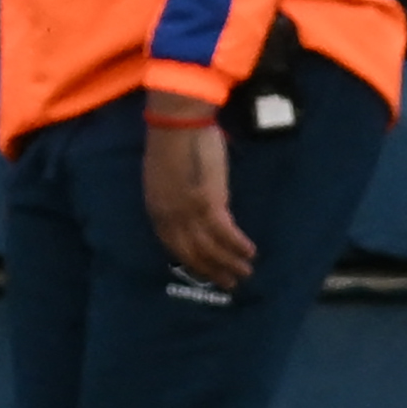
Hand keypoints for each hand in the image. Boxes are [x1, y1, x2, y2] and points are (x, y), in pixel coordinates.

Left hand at [141, 94, 255, 289]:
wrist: (176, 124)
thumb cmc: (173, 141)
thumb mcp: (167, 174)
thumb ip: (175, 193)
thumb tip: (190, 203)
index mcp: (156, 207)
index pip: (172, 243)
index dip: (190, 260)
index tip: (203, 270)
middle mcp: (169, 215)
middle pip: (190, 252)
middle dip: (211, 270)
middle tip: (229, 283)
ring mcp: (187, 211)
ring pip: (209, 247)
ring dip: (229, 263)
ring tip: (245, 272)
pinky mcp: (208, 203)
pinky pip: (225, 232)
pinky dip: (237, 245)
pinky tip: (250, 252)